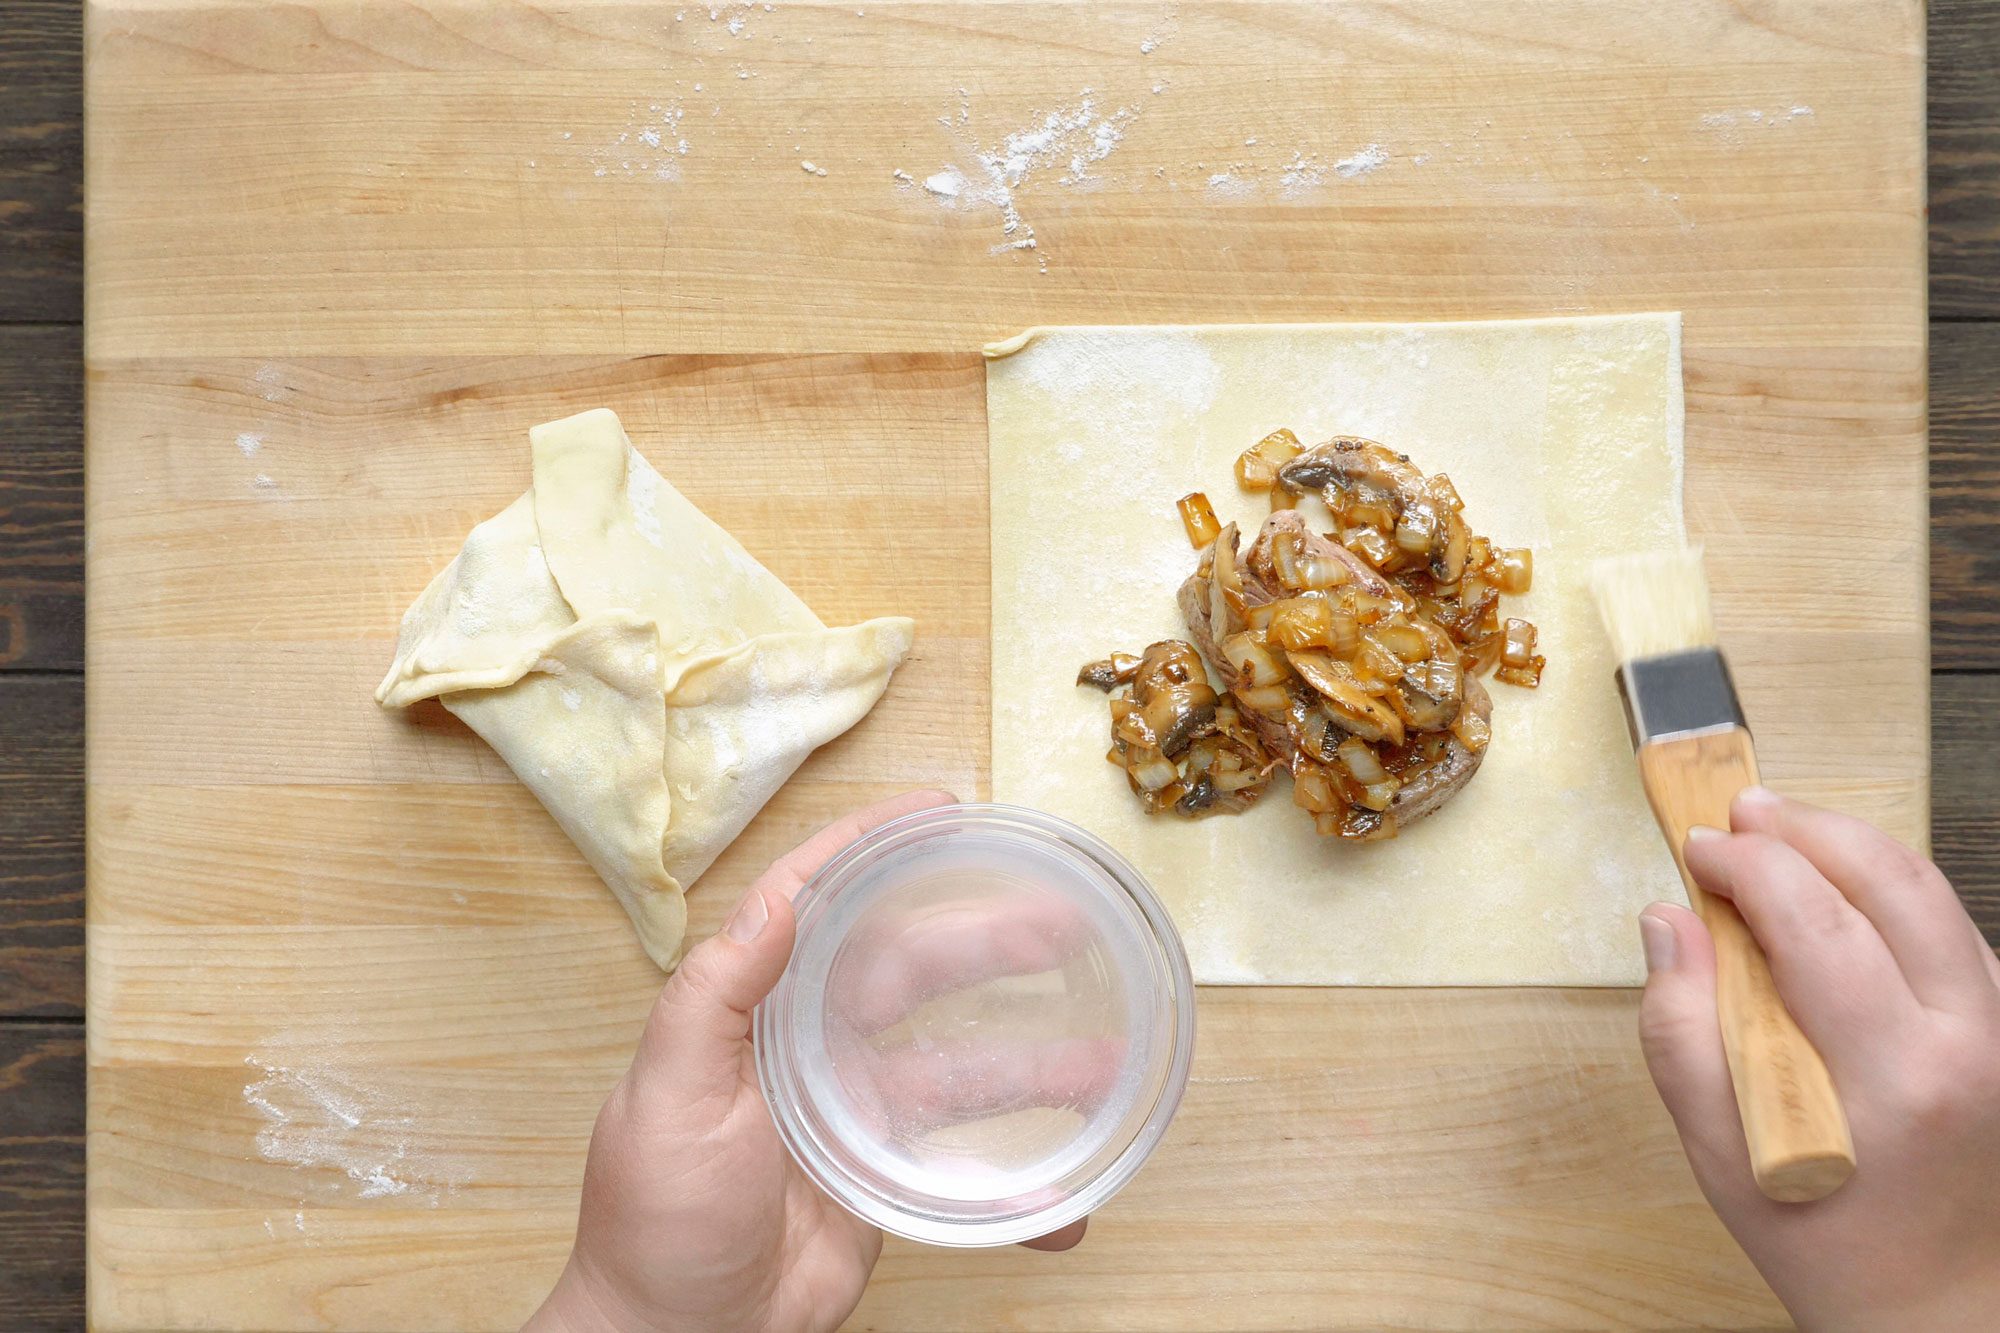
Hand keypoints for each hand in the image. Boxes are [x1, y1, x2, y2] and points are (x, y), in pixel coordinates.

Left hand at [525, 790, 1089, 1332]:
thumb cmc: (654, 1224)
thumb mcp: (670, 1099)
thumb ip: (714, 999)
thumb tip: (776, 902)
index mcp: (757, 1012)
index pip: (817, 903)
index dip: (873, 847)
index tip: (938, 811)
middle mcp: (811, 1047)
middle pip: (914, 972)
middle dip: (988, 941)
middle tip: (1062, 923)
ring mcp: (853, 1111)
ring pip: (960, 1067)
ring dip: (1031, 1063)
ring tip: (1103, 1057)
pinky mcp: (882, 1177)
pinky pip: (964, 1167)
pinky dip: (1018, 1189)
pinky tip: (1064, 1201)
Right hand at [1637, 785, 1999, 1331]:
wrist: (1928, 1298)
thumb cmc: (1819, 1237)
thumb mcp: (1715, 1153)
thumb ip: (1680, 1031)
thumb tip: (1670, 924)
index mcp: (1892, 1076)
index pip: (1820, 924)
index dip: (1750, 867)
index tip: (1698, 850)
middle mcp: (1967, 1042)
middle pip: (1894, 884)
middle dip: (1807, 829)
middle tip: (1742, 813)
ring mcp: (1998, 1033)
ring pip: (1933, 894)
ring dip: (1852, 848)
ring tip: (1781, 834)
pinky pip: (1951, 928)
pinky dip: (1889, 889)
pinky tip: (1835, 892)